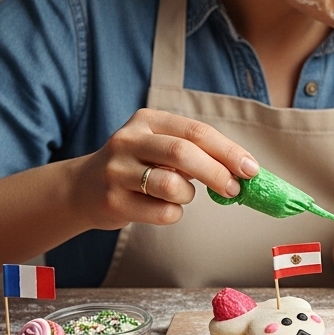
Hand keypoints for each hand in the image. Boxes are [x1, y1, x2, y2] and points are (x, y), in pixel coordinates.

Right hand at [69, 108, 259, 228]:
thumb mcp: (159, 148)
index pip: (196, 131)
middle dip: (217, 173)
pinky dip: (173, 213)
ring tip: (183, 195)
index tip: (251, 169)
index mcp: (147, 121)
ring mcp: (117, 171)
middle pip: (184, 153)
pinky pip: (162, 212)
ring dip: (189, 195)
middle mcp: (129, 141)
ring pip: (171, 185)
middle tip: (235, 189)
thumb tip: (244, 171)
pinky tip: (161, 207)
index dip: (228, 151)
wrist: (83, 189)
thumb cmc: (137, 167)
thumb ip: (197, 153)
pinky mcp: (113, 201)